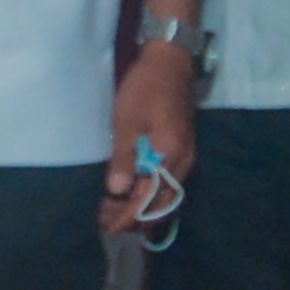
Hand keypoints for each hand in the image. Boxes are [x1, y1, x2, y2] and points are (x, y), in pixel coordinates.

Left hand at [104, 43, 198, 237]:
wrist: (171, 61)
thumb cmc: (146, 87)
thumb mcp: (127, 122)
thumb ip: (124, 158)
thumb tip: (116, 190)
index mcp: (172, 155)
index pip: (151, 199)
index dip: (129, 217)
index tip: (109, 228)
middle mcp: (183, 161)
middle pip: (161, 203)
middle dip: (134, 217)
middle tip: (105, 222)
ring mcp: (184, 156)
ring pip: (164, 194)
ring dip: (140, 206)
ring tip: (112, 210)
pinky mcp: (179, 150)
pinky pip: (164, 182)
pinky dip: (146, 192)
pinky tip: (128, 192)